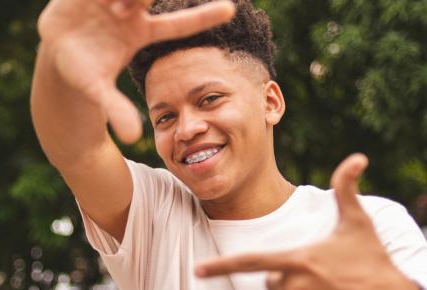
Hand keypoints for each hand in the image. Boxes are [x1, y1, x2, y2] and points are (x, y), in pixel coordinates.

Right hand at [36, 0, 234, 142]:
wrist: (56, 56)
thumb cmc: (82, 74)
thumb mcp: (98, 92)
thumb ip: (116, 110)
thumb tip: (134, 138)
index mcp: (140, 32)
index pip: (178, 24)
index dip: (203, 17)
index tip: (231, 9)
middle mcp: (130, 11)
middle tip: (135, 8)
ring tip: (115, 9)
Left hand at [195, 154, 417, 289]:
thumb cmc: (372, 255)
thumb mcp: (359, 220)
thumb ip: (348, 188)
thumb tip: (357, 157)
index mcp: (299, 259)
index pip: (250, 261)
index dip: (220, 266)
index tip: (197, 270)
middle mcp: (297, 283)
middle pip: (269, 282)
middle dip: (280, 275)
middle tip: (309, 267)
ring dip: (291, 287)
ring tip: (317, 278)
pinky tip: (318, 287)